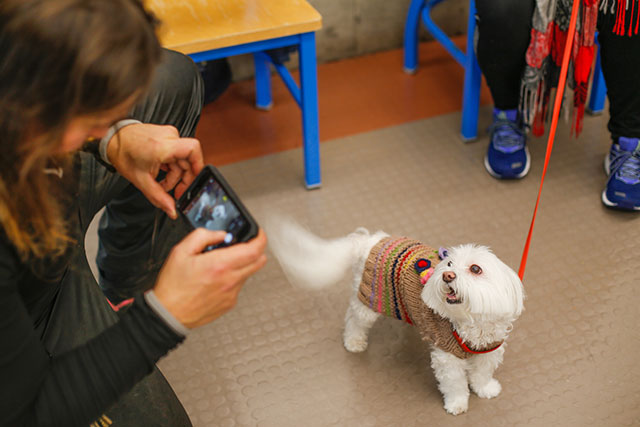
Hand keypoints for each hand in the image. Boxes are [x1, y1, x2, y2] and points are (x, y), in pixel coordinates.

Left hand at [107, 123, 203, 218]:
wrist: (112, 139)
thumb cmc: (124, 154)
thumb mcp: (142, 181)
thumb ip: (159, 198)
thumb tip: (172, 210)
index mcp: (162, 146)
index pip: (193, 150)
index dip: (199, 165)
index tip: (195, 180)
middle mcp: (168, 137)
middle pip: (189, 160)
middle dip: (183, 178)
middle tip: (177, 191)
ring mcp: (168, 134)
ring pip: (182, 159)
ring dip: (176, 174)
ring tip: (164, 184)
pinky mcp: (167, 135)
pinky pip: (177, 154)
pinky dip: (172, 166)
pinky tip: (162, 173)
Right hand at [153, 228, 267, 328]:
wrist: (169, 314)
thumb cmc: (173, 286)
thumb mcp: (181, 251)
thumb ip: (202, 236)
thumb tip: (220, 234)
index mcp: (219, 265)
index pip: (255, 249)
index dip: (260, 238)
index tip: (257, 233)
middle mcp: (229, 280)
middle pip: (259, 261)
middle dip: (256, 249)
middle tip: (244, 245)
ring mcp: (231, 293)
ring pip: (249, 273)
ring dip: (242, 264)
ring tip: (222, 264)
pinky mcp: (230, 303)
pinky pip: (239, 286)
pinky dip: (233, 278)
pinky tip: (217, 279)